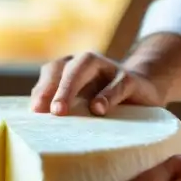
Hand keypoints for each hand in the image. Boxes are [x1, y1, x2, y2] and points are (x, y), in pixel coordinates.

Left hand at [30, 51, 163, 115]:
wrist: (145, 90)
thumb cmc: (104, 99)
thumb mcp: (82, 102)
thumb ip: (61, 103)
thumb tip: (37, 117)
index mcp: (71, 66)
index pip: (51, 71)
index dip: (42, 89)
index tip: (34, 111)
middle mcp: (88, 62)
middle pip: (67, 69)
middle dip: (55, 89)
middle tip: (49, 112)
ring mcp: (110, 67)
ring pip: (87, 67)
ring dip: (71, 88)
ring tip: (61, 111)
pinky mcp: (131, 79)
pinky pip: (117, 84)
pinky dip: (107, 96)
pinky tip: (98, 109)